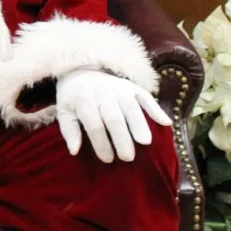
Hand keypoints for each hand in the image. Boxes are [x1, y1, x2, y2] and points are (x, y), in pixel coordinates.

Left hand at [56, 69, 171, 162]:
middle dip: (121, 137)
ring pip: (131, 107)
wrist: (82, 71)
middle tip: (127, 157)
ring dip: (139, 125)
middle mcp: (102, 92)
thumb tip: (74, 150)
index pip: (93, 123)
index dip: (101, 142)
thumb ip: (68, 130)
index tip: (107, 159)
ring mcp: (119, 88)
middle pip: (114, 116)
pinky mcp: (133, 87)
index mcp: (83, 99)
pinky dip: (156, 109)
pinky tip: (166, 123)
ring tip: (145, 143)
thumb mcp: (64, 111)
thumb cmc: (74, 98)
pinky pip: (146, 97)